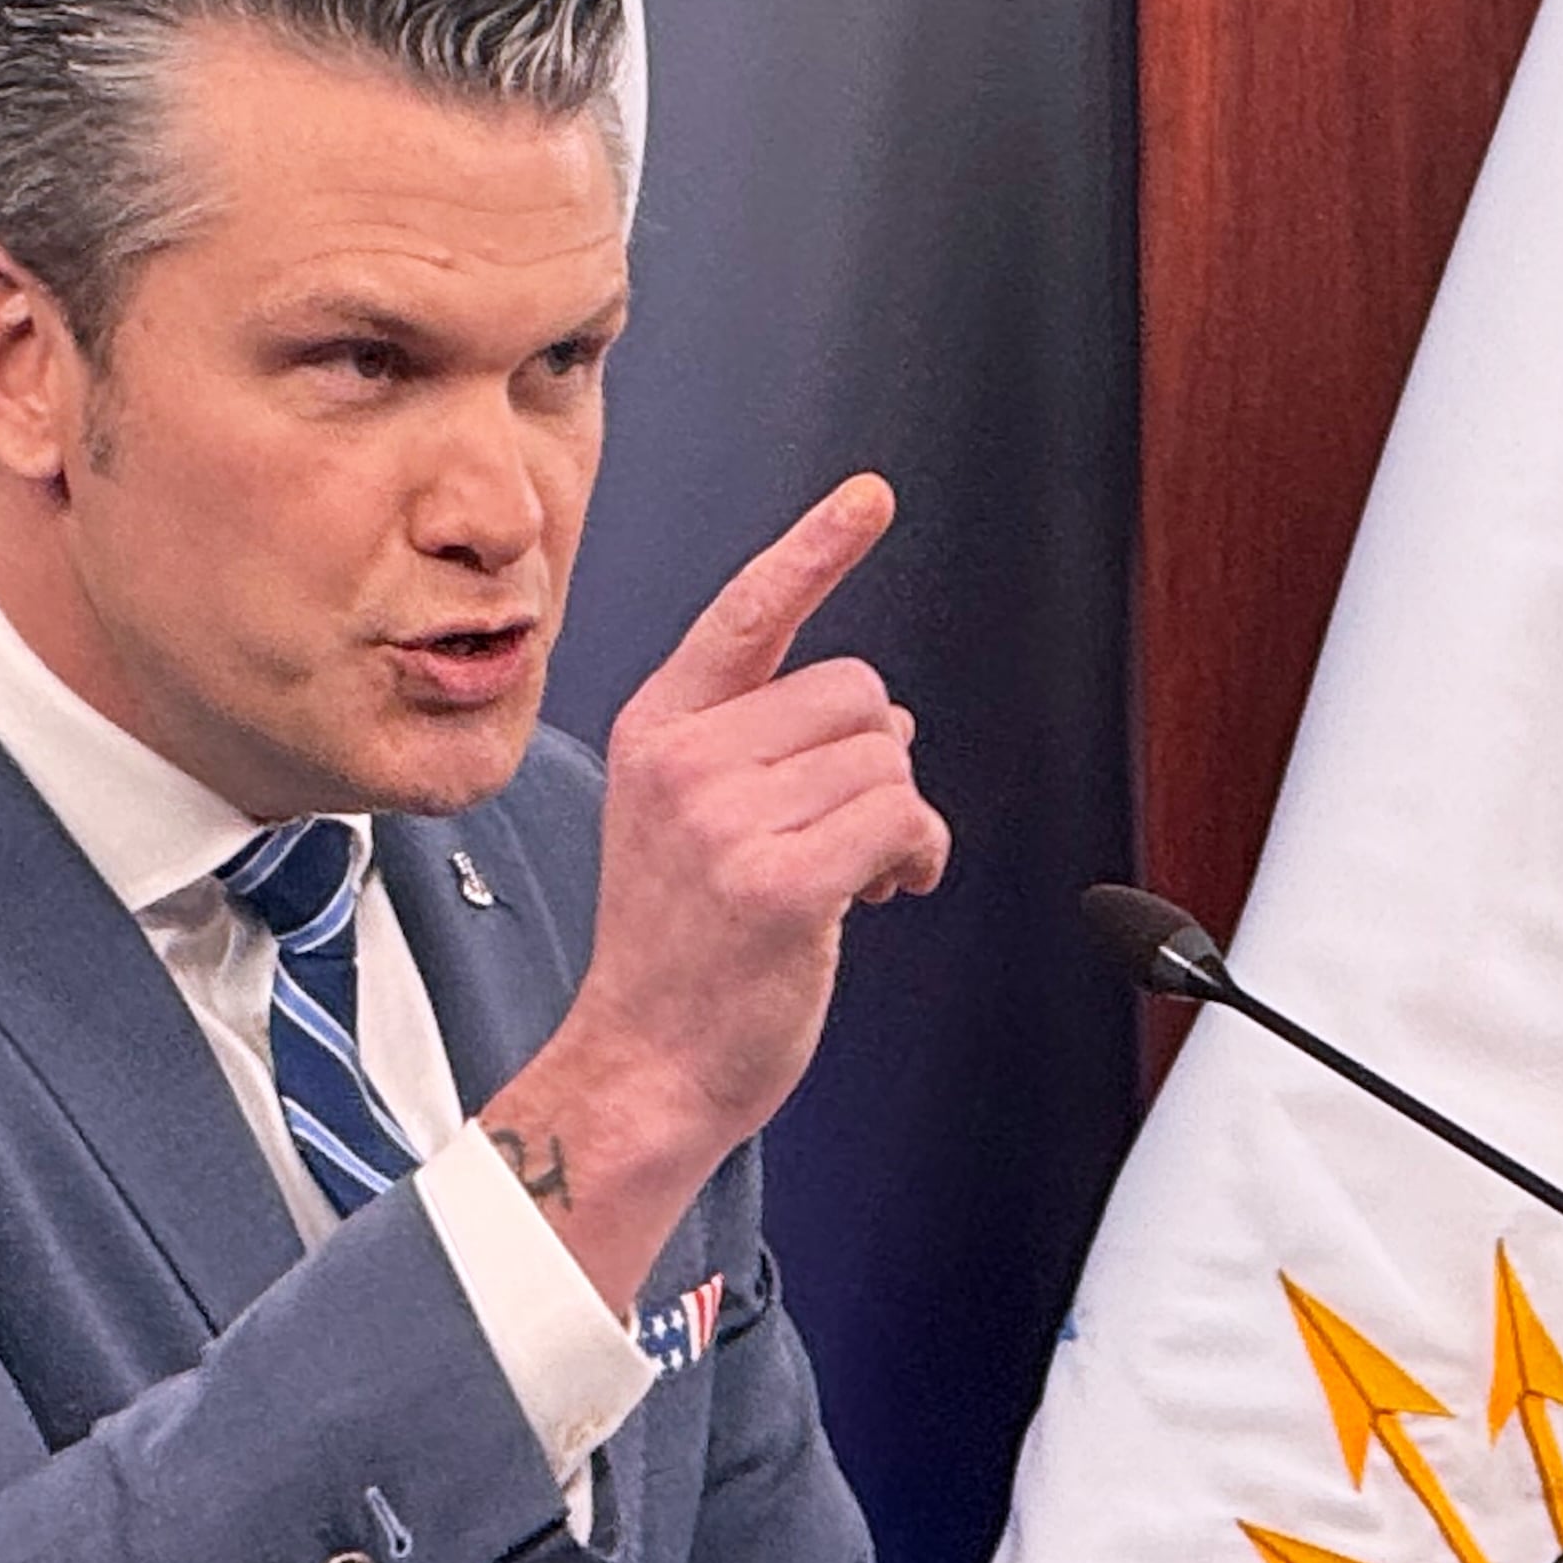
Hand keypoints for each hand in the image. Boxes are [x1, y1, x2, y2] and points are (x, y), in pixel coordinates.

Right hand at [476, 475, 948, 1307]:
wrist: (644, 1065)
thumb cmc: (680, 952)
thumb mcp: (682, 818)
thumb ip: (753, 746)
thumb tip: (878, 714)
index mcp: (658, 728)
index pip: (749, 612)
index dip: (816, 550)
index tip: (871, 497)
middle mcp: (684, 759)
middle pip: (857, 690)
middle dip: (875, 761)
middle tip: (839, 833)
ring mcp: (726, 818)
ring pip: (890, 756)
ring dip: (899, 817)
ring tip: (852, 874)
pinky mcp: (781, 880)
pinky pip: (905, 818)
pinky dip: (919, 856)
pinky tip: (883, 895)